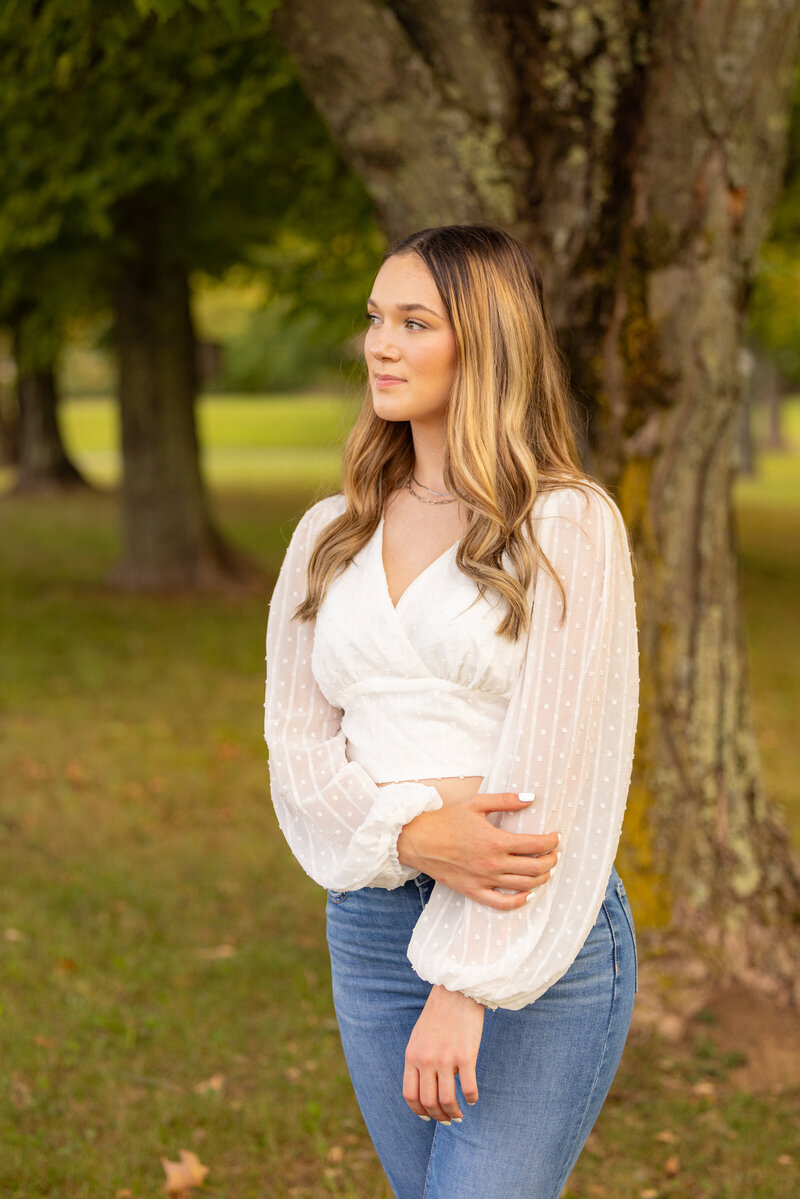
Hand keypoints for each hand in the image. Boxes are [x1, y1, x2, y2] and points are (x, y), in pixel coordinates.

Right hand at [396, 792, 558, 909]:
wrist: (418, 840)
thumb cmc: (446, 819)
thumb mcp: (477, 803)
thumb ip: (506, 800)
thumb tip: (531, 797)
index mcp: (495, 841)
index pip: (535, 845)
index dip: (551, 841)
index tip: (555, 837)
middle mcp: (493, 864)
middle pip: (535, 868)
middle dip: (551, 860)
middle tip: (554, 853)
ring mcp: (484, 880)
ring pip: (524, 886)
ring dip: (541, 878)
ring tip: (545, 869)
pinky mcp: (474, 891)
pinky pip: (502, 903)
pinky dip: (520, 901)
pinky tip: (528, 893)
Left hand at [403, 985, 483, 1122]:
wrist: (456, 992)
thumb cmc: (438, 1015)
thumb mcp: (418, 1037)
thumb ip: (417, 1061)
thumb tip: (423, 1088)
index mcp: (412, 1056)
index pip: (410, 1095)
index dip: (418, 1111)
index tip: (427, 1117)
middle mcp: (426, 1060)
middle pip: (429, 1102)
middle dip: (438, 1116)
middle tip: (447, 1119)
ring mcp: (446, 1059)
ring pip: (447, 1100)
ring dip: (454, 1113)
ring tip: (459, 1115)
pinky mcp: (466, 1056)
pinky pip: (469, 1088)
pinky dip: (471, 1099)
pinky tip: (472, 1099)